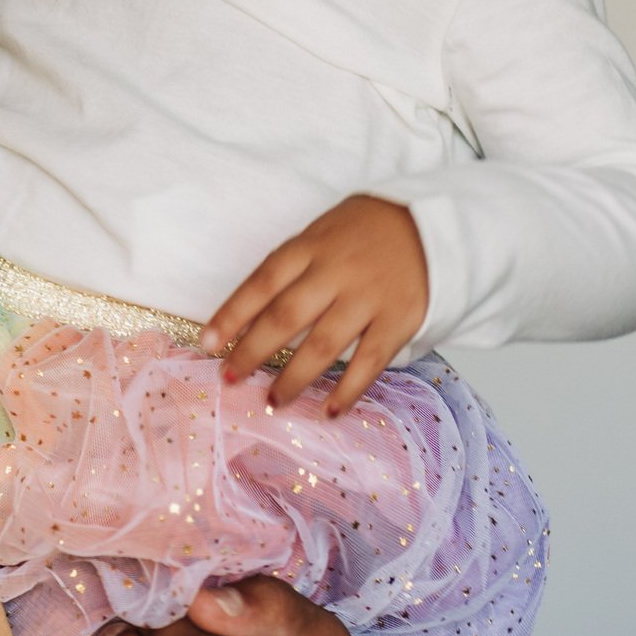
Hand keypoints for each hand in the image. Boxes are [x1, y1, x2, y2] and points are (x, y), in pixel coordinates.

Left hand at [202, 194, 429, 412]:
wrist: (429, 224)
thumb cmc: (362, 233)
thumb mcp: (320, 234)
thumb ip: (290, 269)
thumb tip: (246, 319)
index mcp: (310, 247)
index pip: (262, 283)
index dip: (231, 315)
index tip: (206, 344)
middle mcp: (336, 272)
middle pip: (286, 317)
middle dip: (252, 352)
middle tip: (230, 379)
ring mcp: (368, 298)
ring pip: (323, 345)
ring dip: (294, 378)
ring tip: (273, 401)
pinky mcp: (398, 320)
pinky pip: (369, 361)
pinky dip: (347, 390)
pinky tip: (329, 411)